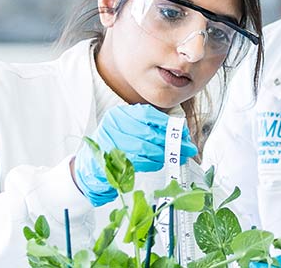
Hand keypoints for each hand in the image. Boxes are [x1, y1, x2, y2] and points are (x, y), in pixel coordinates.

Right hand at [72, 104, 197, 206]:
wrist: (92, 165)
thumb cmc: (116, 145)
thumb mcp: (129, 128)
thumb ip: (149, 126)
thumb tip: (178, 132)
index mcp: (119, 114)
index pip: (147, 115)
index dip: (167, 123)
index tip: (183, 131)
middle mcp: (113, 126)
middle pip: (149, 132)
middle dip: (172, 142)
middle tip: (188, 147)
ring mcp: (111, 144)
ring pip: (145, 148)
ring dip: (165, 154)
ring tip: (178, 156)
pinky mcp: (112, 161)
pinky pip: (139, 161)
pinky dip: (153, 163)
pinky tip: (161, 162)